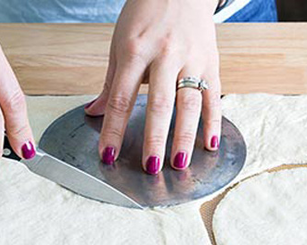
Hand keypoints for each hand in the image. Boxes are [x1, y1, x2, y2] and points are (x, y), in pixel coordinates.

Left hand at [84, 0, 221, 173]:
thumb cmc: (145, 14)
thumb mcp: (120, 43)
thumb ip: (110, 82)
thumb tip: (93, 113)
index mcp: (134, 50)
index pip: (120, 98)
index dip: (113, 129)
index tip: (108, 154)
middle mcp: (164, 55)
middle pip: (158, 104)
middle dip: (154, 138)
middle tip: (150, 167)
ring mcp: (191, 59)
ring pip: (188, 103)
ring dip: (183, 137)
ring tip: (178, 163)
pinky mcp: (212, 62)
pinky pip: (213, 96)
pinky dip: (213, 122)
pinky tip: (208, 145)